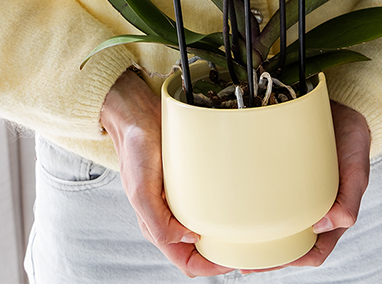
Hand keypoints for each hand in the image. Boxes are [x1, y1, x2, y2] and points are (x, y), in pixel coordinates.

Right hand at [100, 70, 234, 278]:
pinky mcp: (192, 179)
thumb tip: (187, 239)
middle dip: (222, 254)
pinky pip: (210, 199)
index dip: (209, 268)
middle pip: (200, 249)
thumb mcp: (140, 189)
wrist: (138, 112)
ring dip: (226, 232)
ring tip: (246, 229)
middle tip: (246, 247)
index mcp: (155, 224)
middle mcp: (170, 214)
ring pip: (207, 226)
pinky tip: (236, 201)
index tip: (232, 263)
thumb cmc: (135, 148)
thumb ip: (157, 222)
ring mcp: (182, 197)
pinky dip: (223, 205)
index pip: (186, 260)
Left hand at [241, 100, 370, 273]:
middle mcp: (312, 207)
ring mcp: (297, 191)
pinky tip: (237, 206)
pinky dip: (254, 205)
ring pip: (277, 223)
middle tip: (242, 261)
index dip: (293, 261)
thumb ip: (350, 198)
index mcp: (332, 213)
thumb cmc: (351, 139)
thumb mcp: (357, 168)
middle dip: (268, 257)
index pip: (313, 250)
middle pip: (290, 243)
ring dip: (258, 236)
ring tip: (233, 243)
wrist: (341, 107)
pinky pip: (268, 195)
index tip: (269, 263)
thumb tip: (329, 225)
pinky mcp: (282, 173)